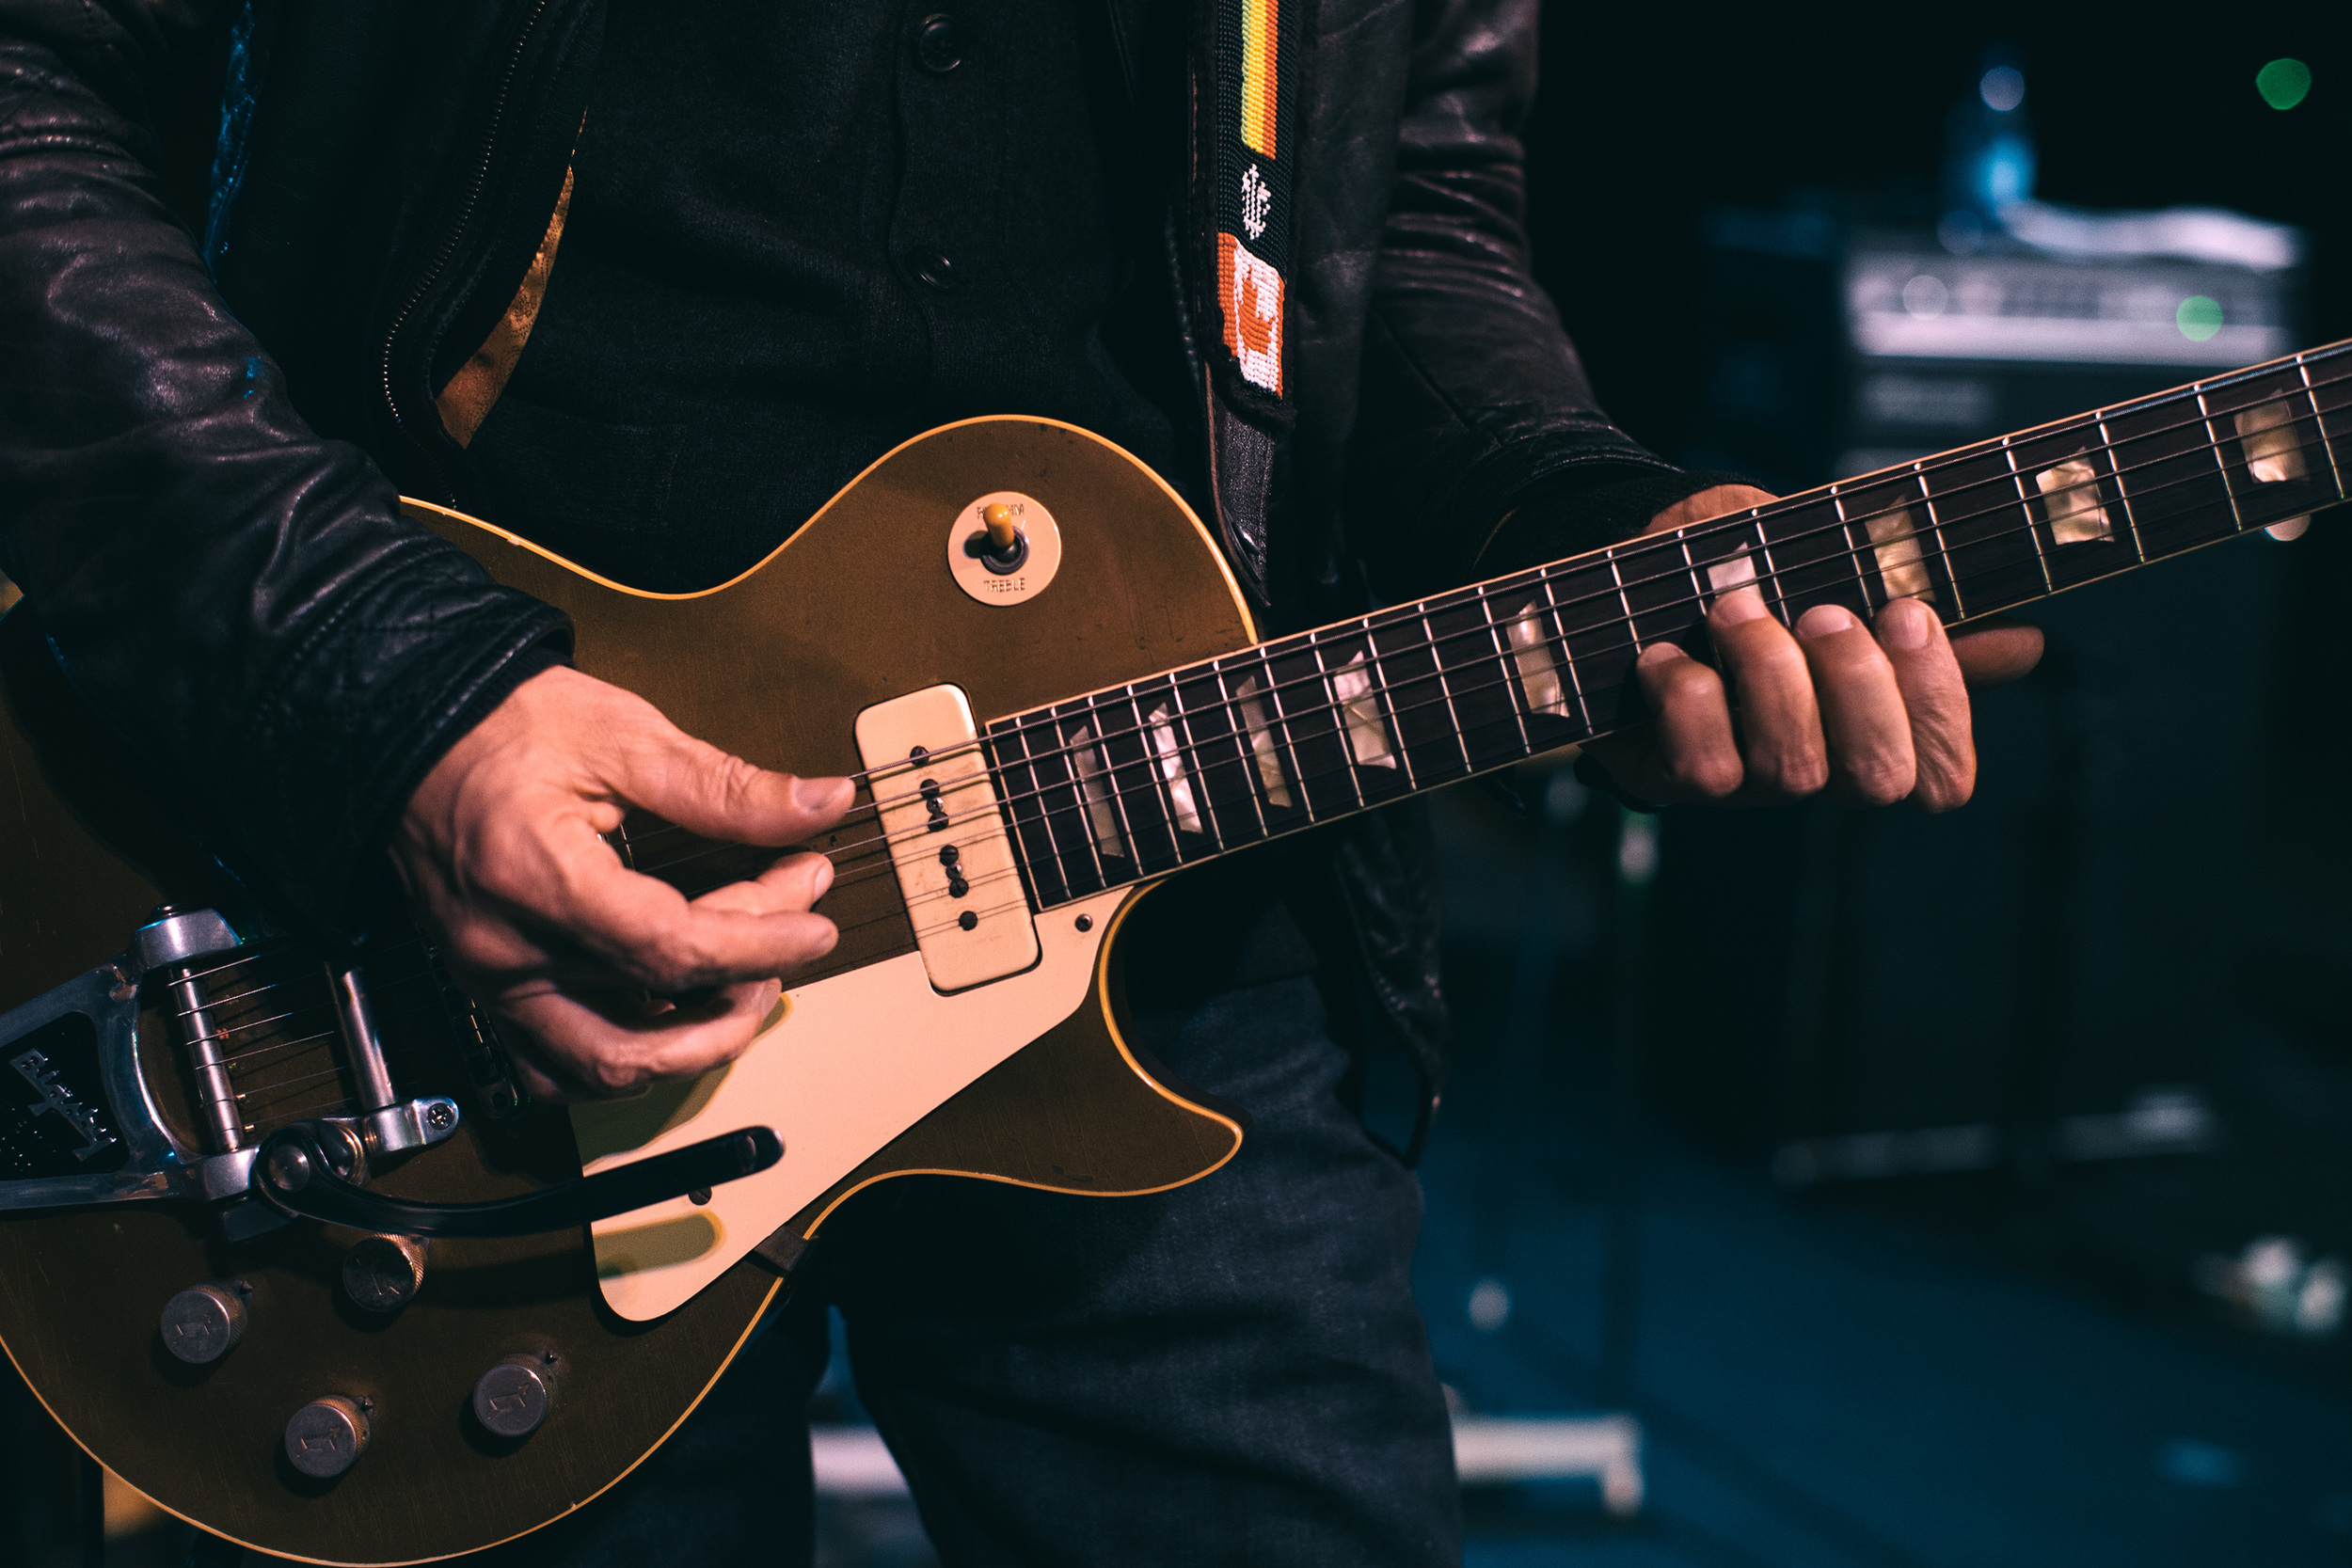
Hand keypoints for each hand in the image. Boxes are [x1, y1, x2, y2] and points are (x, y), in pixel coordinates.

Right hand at [389, 665, 852, 1099]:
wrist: (409, 730)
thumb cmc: (502, 725)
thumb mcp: (624, 737)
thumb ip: (728, 788)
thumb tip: (821, 804)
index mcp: (538, 879)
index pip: (673, 950)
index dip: (761, 943)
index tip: (815, 923)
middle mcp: (505, 951)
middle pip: (650, 1020)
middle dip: (742, 985)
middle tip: (790, 930)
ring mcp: (488, 981)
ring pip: (601, 1070)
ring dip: (688, 1046)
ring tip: (743, 981)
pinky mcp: (484, 990)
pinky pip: (552, 1069)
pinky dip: (622, 1060)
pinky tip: (671, 1017)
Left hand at [1581, 485, 2042, 811]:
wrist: (1630, 579)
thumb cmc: (1750, 575)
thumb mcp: (1839, 572)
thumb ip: (1922, 616)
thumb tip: (2027, 647)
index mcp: (1871, 735)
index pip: (1942, 777)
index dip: (1938, 704)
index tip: (1906, 610)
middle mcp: (1816, 773)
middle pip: (1877, 781)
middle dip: (1857, 684)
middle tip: (1822, 611)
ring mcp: (1745, 784)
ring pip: (1791, 770)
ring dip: (1768, 673)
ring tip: (1733, 607)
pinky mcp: (1670, 779)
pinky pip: (1701, 769)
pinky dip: (1686, 697)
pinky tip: (1666, 653)